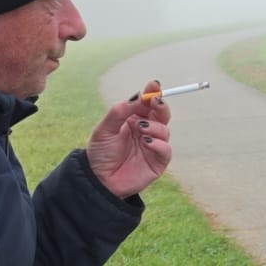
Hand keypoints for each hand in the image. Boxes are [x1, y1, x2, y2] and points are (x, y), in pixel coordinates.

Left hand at [86, 81, 172, 198]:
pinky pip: (166, 149)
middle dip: (161, 106)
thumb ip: (119, 112)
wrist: (99, 180)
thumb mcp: (104, 129)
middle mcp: (146, 131)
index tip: (154, 85)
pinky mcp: (157, 162)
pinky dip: (159, 144)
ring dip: (155, 126)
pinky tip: (147, 142)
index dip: (152, 93)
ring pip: (164, 130)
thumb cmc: (100, 154)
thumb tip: (136, 97)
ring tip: (140, 129)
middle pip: (161, 114)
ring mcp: (153, 146)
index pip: (147, 104)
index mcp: (133, 120)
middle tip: (155, 101)